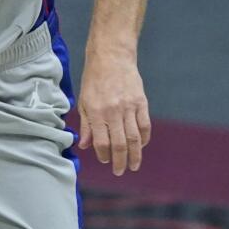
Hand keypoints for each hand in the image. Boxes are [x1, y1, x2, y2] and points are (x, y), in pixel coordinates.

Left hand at [77, 50, 150, 174]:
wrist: (111, 56)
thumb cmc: (93, 78)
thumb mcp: (83, 100)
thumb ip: (86, 124)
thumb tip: (84, 146)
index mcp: (96, 111)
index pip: (101, 141)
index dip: (104, 154)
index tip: (105, 161)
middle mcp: (113, 111)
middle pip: (120, 144)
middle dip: (120, 161)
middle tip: (119, 171)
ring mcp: (129, 107)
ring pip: (134, 138)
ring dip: (135, 155)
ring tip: (133, 166)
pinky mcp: (141, 102)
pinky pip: (145, 126)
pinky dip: (144, 139)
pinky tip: (140, 146)